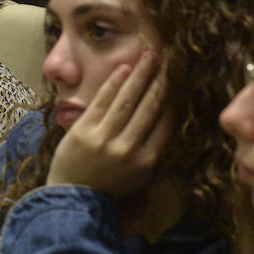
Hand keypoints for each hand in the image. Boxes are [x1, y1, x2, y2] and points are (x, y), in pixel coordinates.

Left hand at [46, 50, 169, 197]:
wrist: (73, 196)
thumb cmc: (110, 185)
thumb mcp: (141, 177)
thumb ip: (158, 153)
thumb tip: (177, 123)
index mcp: (147, 161)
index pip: (165, 123)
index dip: (173, 98)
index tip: (179, 79)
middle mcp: (127, 149)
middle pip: (148, 107)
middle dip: (160, 81)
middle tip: (169, 61)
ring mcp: (104, 139)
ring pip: (126, 100)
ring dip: (140, 75)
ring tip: (149, 56)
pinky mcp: (82, 130)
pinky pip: (101, 101)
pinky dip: (114, 83)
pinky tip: (124, 69)